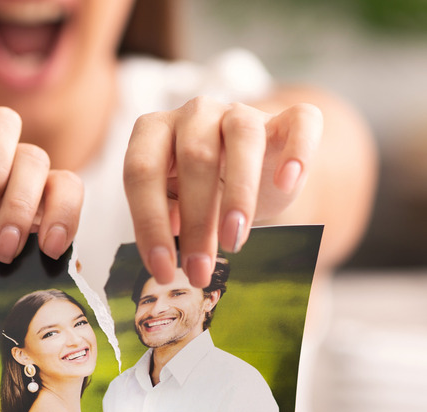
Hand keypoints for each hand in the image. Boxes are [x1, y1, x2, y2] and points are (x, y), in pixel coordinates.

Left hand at [124, 96, 322, 287]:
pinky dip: (298, 151)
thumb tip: (168, 245)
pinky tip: (288, 183)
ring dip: (239, 193)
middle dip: (196, 222)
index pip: (141, 171)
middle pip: (195, 157)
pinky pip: (301, 121)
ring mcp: (241, 111)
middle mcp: (195, 113)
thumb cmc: (203, 188)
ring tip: (234, 240)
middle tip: (199, 270)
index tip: (162, 269)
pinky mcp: (286, 118)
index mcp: (155, 130)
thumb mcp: (176, 203)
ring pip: (243, 137)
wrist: (252, 164)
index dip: (149, 222)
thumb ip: (168, 216)